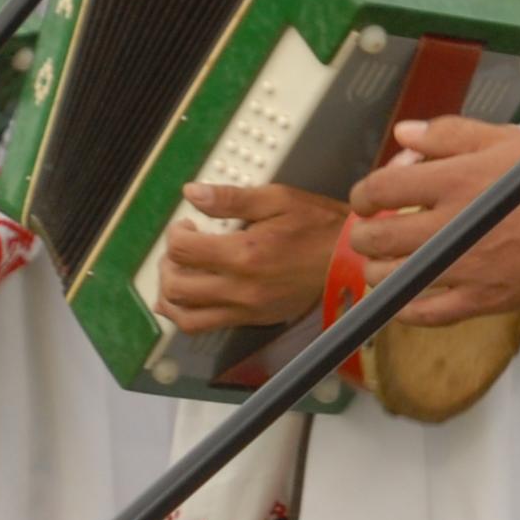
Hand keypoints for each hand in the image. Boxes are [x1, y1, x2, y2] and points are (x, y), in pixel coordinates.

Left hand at [153, 183, 349, 334]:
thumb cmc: (318, 225)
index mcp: (246, 254)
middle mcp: (242, 289)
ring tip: (180, 273)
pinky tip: (191, 295)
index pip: (183, 250)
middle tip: (182, 247)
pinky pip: (206, 327)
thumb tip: (191, 192)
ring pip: (185, 318)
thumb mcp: (278, 199)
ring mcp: (248, 310)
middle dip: (168, 263)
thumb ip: (231, 198)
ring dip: (171, 295)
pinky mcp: (254, 321)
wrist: (351, 260)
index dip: (176, 233)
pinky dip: (188, 314)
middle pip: (176, 286)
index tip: (189, 225)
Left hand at [341, 116, 519, 326]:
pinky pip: (424, 314)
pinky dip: (404, 308)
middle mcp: (447, 227)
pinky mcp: (477, 301)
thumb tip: (403, 135)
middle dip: (363, 235)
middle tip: (369, 233)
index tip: (366, 199)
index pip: (381, 188)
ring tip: (386, 264)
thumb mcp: (502, 140)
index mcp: (451, 182)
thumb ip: (448, 134)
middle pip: (377, 237)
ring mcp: (460, 268)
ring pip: (391, 277)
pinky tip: (402, 299)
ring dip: (378, 270)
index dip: (363, 194)